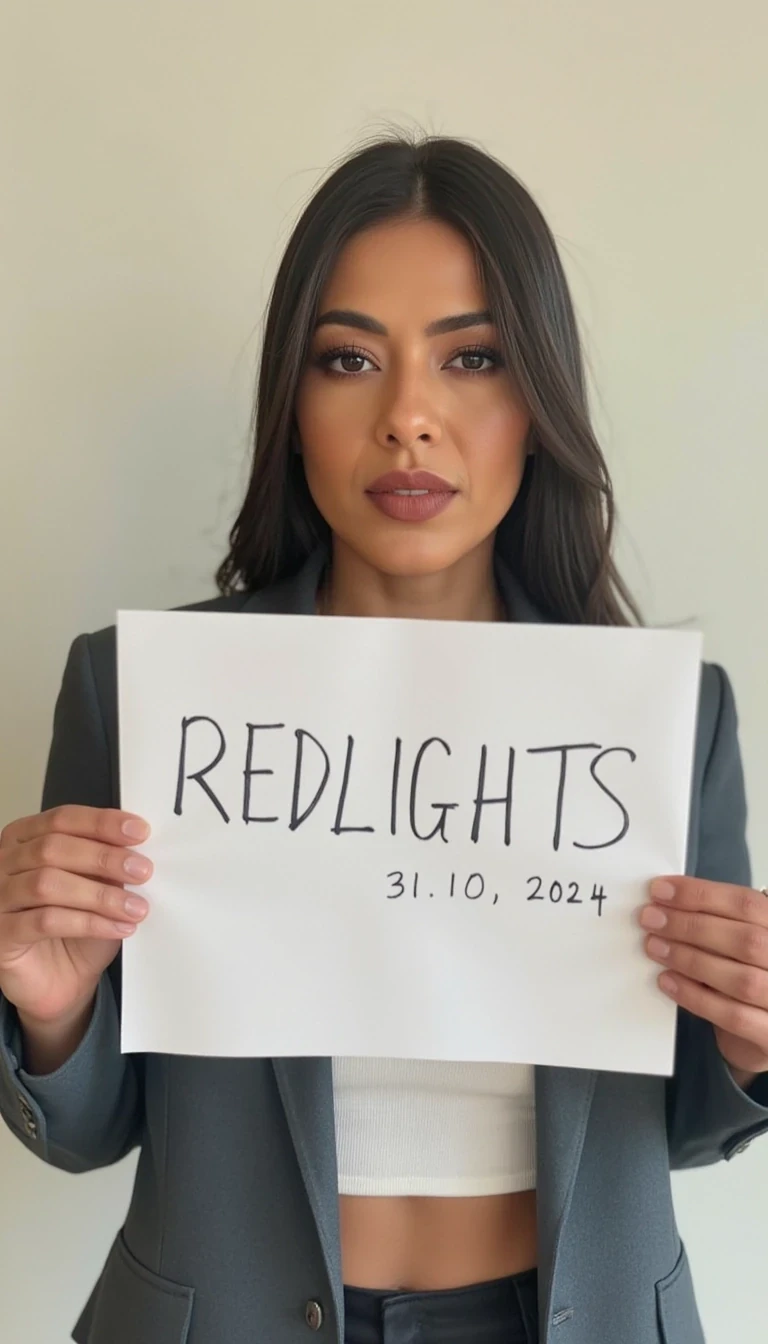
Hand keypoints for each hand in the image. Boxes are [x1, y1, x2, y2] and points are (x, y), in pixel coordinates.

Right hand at [0, 805, 151, 1025]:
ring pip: (47, 884)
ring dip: (100, 895)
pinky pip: (46, 921)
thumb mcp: (98, 887)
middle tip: (142, 871)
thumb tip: (136, 849)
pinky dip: (89, 923)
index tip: (139, 831)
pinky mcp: (2, 934)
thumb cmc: (77, 928)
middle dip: (104, 858)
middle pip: (52, 848)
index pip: (62, 819)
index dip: (101, 823)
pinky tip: (119, 928)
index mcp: (24, 839)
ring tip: (135, 907)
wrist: (62, 980)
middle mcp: (4, 863)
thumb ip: (107, 864)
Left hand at [640, 877, 767, 1079]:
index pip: (747, 904)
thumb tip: (666, 904)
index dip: (701, 894)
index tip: (660, 890)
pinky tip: (667, 981)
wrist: (765, 1027)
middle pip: (745, 941)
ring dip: (690, 960)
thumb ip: (716, 921)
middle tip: (651, 919)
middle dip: (690, 926)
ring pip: (740, 980)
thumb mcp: (738, 940)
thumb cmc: (749, 972)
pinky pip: (733, 1016)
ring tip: (654, 947)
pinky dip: (695, 997)